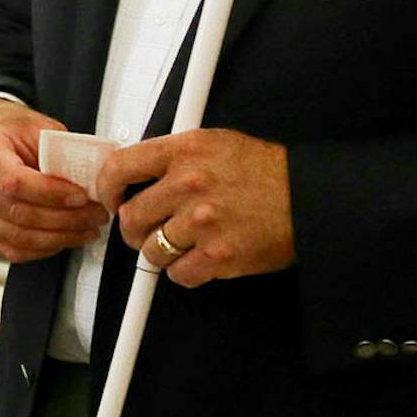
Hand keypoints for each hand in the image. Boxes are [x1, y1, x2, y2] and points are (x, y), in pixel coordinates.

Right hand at [0, 99, 106, 262]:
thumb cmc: (7, 132)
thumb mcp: (36, 128)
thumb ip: (60, 152)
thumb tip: (92, 180)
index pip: (15, 182)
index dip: (52, 194)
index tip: (82, 196)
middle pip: (17, 213)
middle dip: (64, 220)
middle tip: (95, 216)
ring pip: (15, 237)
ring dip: (58, 238)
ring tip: (85, 231)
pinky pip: (7, 251)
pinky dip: (39, 251)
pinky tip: (61, 241)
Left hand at [95, 129, 293, 287]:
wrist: (310, 198)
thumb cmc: (268, 172)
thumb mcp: (216, 143)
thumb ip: (174, 156)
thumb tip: (137, 172)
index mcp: (185, 151)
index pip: (119, 168)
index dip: (106, 189)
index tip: (110, 199)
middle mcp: (189, 184)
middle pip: (131, 217)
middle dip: (135, 229)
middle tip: (147, 230)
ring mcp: (202, 222)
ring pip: (152, 250)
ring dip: (162, 251)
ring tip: (184, 243)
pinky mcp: (218, 255)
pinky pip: (178, 273)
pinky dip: (185, 272)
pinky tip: (200, 259)